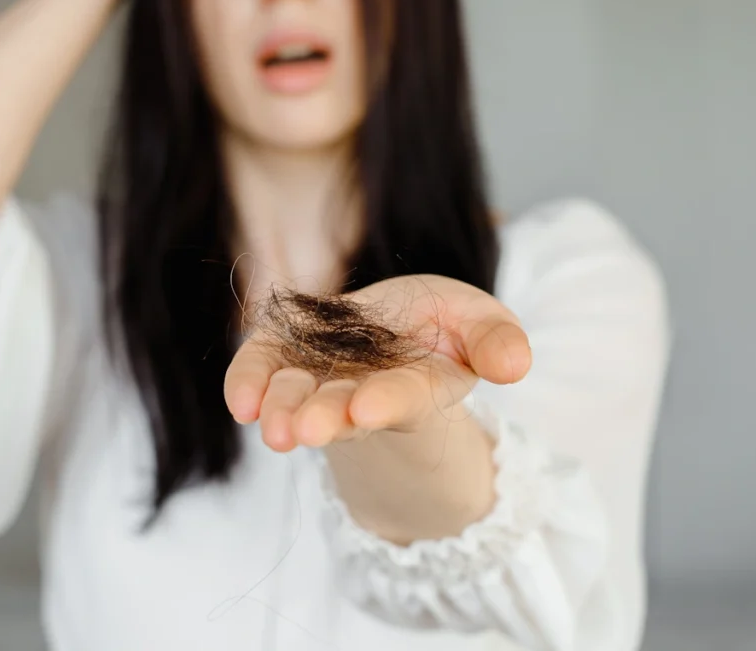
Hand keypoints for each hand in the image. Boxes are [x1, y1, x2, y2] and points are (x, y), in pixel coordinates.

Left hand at [224, 274, 531, 451]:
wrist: (395, 327)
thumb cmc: (443, 325)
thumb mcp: (480, 323)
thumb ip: (497, 341)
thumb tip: (516, 366)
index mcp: (418, 387)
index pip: (402, 398)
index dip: (385, 402)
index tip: (365, 408)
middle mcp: (362, 391)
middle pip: (341, 409)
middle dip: (321, 418)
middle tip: (300, 432)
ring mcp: (319, 377)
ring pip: (297, 397)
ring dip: (282, 409)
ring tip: (271, 426)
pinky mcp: (282, 356)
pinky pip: (261, 372)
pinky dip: (247, 385)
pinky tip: (239, 403)